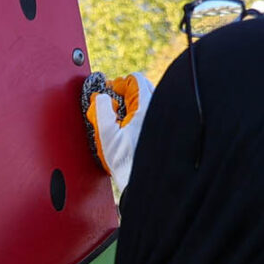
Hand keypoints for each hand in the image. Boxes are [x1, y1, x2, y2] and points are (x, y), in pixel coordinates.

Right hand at [81, 71, 152, 200]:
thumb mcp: (107, 136)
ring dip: (134, 104)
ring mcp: (163, 119)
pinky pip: (153, 113)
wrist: (144, 183)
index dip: (118, 84)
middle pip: (143, 88)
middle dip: (126, 93)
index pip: (135, 80)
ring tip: (120, 118)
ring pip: (149, 100)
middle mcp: (158, 111)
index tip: (108, 94)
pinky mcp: (163, 129)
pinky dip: (141, 115)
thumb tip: (101, 97)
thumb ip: (101, 112)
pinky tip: (130, 129)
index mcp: (146, 108)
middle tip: (113, 104)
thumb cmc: (126, 163)